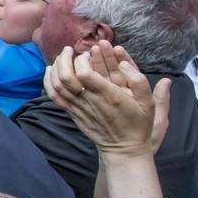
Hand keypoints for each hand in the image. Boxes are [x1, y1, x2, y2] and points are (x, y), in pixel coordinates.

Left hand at [44, 41, 170, 159]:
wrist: (123, 148)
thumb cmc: (138, 124)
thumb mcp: (148, 104)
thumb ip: (139, 82)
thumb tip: (125, 64)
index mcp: (108, 96)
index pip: (85, 74)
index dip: (82, 61)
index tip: (88, 53)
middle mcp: (90, 101)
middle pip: (67, 77)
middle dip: (65, 59)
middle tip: (70, 49)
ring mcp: (79, 108)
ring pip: (58, 85)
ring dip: (56, 67)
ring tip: (61, 56)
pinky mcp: (72, 113)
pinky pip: (55, 96)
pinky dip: (49, 81)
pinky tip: (50, 70)